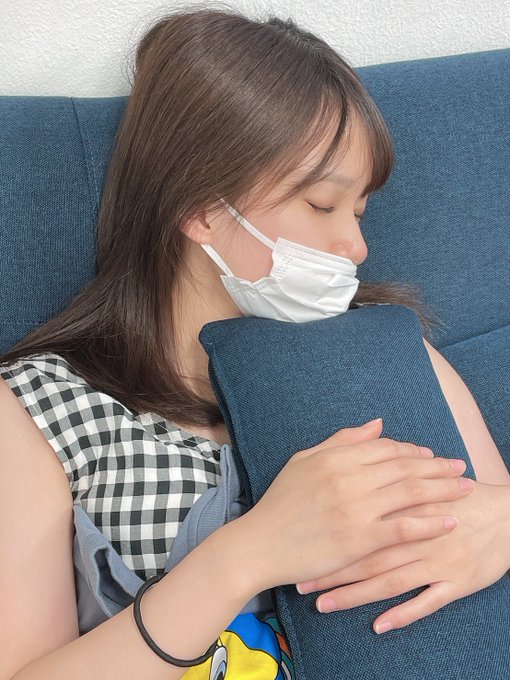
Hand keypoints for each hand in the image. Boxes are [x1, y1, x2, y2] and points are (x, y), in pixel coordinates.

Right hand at [238, 417, 474, 592]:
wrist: (260, 543)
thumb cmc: (280, 502)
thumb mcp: (304, 461)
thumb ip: (341, 441)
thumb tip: (376, 424)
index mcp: (336, 457)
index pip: (386, 448)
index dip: (413, 451)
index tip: (431, 457)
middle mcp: (349, 478)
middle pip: (405, 468)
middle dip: (438, 467)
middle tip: (461, 468)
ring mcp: (355, 508)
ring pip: (410, 493)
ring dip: (443, 490)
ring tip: (465, 489)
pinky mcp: (359, 539)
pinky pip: (403, 528)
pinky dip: (429, 524)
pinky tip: (449, 521)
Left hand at [297, 480, 509, 633]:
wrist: (507, 516)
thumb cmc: (460, 496)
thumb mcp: (425, 476)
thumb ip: (391, 469)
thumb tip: (360, 455)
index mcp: (405, 505)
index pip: (359, 521)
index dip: (328, 535)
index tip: (300, 548)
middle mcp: (417, 533)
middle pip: (368, 553)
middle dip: (332, 569)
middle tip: (301, 583)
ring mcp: (436, 560)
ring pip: (389, 580)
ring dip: (355, 594)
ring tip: (324, 604)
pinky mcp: (456, 582)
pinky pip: (427, 602)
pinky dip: (404, 613)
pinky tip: (379, 625)